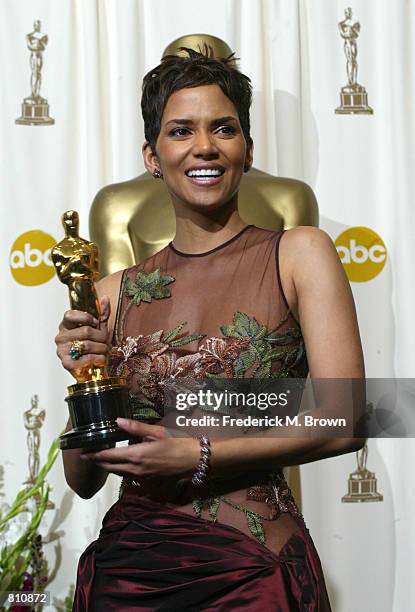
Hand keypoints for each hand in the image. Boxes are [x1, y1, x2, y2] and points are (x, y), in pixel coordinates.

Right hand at [55, 296, 109, 378]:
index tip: (96, 324)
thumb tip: (105, 298)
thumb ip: (102, 314)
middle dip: (101, 337)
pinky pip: (87, 358)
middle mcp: (61, 337)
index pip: (69, 315)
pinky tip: (100, 359)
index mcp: (66, 325)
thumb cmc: (94, 347)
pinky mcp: (67, 364)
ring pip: (88, 345)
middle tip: (106, 342)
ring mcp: (62, 351)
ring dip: (102, 349)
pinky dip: (99, 359)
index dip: (86, 318)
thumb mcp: (99, 328)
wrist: (92, 369)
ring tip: (104, 351)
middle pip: (86, 331)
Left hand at [80, 418, 199, 479]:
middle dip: (96, 463)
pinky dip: (119, 470)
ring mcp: (140, 477)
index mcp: (136, 455)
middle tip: (86, 456)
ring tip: (99, 459)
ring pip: (117, 473)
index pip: (108, 457)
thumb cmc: (176, 444)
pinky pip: (127, 476)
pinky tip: (119, 464)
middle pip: (109, 468)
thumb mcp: (155, 432)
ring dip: (107, 467)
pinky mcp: (146, 480)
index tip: (83, 453)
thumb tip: (117, 421)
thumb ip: (135, 427)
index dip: (94, 455)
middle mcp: (135, 469)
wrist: (192, 461)